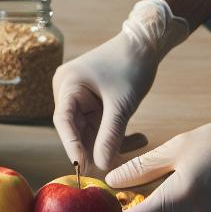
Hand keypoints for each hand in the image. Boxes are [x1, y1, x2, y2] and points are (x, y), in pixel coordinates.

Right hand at [52, 0, 190, 170]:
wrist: (146, 43)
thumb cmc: (131, 65)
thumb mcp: (122, 104)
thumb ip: (110, 136)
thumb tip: (102, 166)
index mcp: (67, 84)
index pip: (64, 122)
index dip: (72, 146)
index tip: (83, 168)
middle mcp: (68, 90)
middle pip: (77, 129)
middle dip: (96, 147)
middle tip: (115, 167)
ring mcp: (80, 96)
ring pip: (91, 129)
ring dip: (111, 141)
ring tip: (137, 146)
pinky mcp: (93, 101)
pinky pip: (101, 124)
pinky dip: (117, 132)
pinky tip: (139, 138)